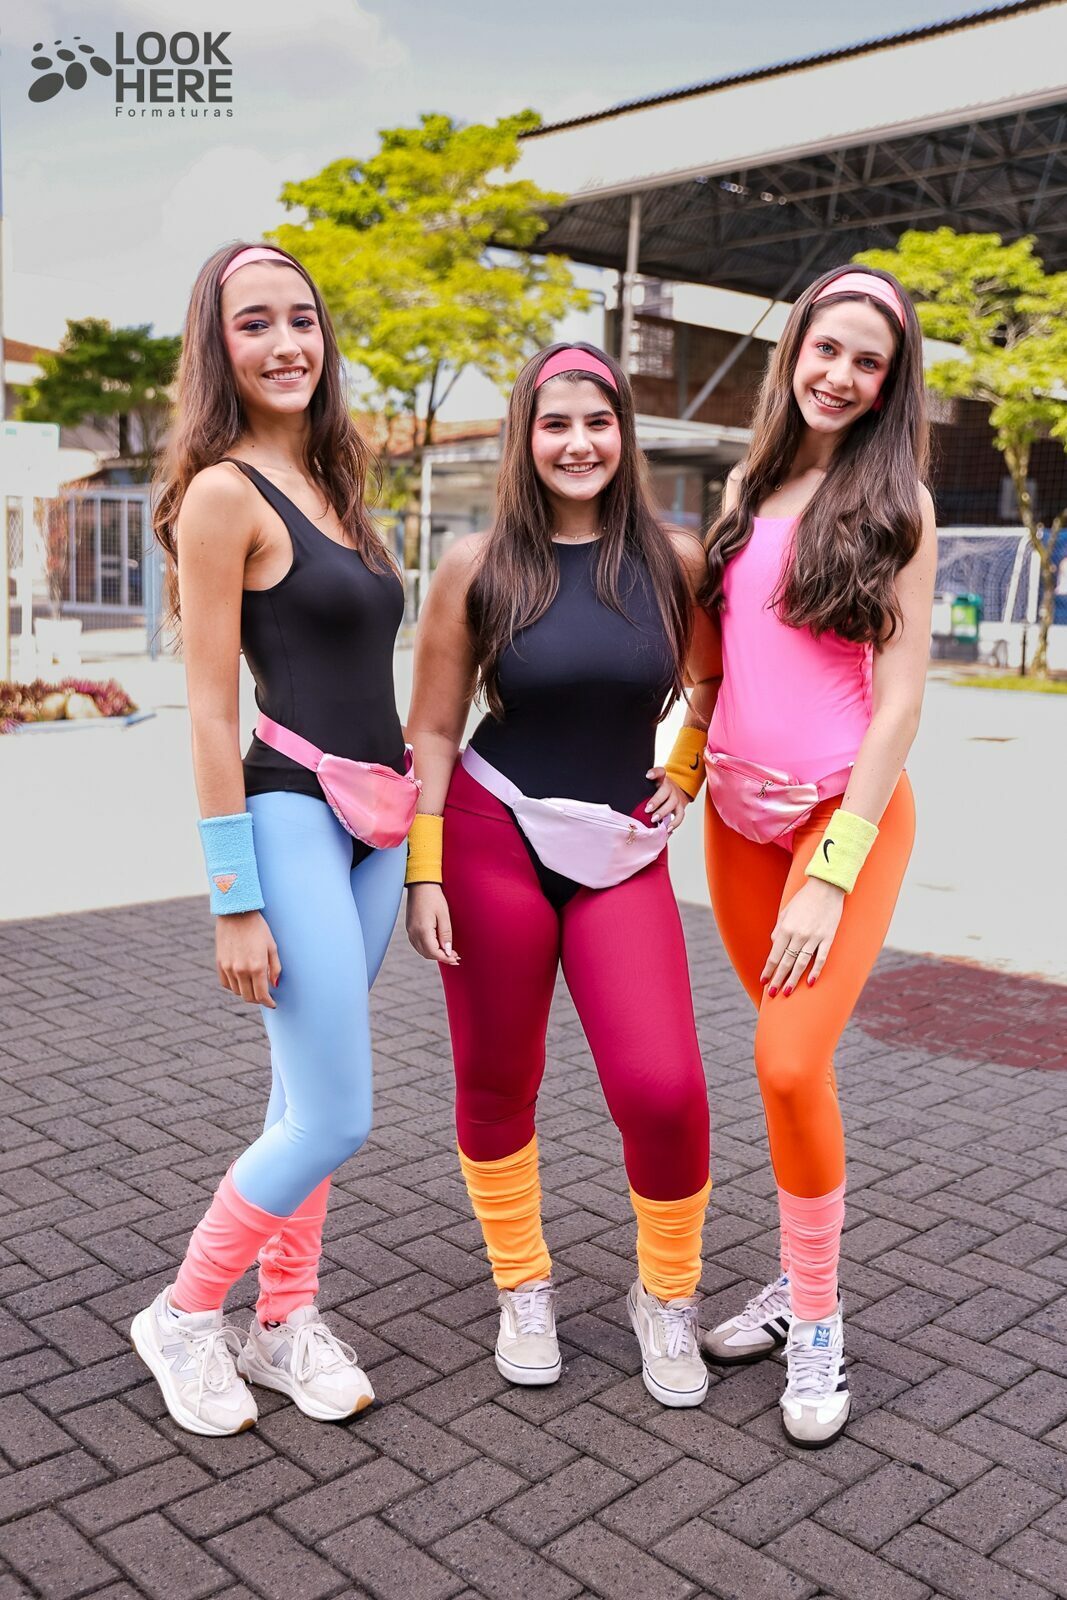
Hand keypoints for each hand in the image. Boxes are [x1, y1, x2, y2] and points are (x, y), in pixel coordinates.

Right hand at [216, 910, 280, 1006]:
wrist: (236, 913)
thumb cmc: (258, 928)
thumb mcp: (272, 946)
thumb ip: (275, 968)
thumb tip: (275, 985)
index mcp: (257, 966)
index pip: (262, 995)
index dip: (268, 1003)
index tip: (272, 1004)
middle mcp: (241, 970)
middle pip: (249, 997)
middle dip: (258, 1000)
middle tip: (264, 996)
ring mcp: (229, 968)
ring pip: (237, 992)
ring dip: (246, 993)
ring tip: (254, 986)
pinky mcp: (220, 964)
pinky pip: (226, 984)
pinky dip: (234, 986)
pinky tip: (241, 981)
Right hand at [406, 883, 459, 964]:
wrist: (420, 884)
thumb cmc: (434, 897)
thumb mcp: (444, 915)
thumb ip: (445, 934)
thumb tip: (448, 951)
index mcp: (422, 930)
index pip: (433, 952)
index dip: (445, 958)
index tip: (456, 959)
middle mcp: (413, 933)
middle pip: (427, 954)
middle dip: (441, 957)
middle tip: (455, 957)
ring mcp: (410, 931)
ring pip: (422, 950)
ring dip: (435, 954)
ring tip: (448, 952)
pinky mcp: (410, 928)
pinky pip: (418, 944)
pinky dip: (428, 948)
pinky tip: (437, 946)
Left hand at [644, 768, 690, 829]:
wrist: (676, 792)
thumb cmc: (658, 790)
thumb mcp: (651, 785)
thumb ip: (643, 789)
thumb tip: (626, 801)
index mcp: (661, 779)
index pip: (660, 772)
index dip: (655, 773)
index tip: (648, 775)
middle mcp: (670, 787)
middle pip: (665, 791)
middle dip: (656, 800)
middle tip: (647, 809)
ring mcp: (676, 797)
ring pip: (672, 803)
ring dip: (663, 812)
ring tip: (654, 819)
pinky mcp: (681, 807)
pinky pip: (680, 815)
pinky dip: (675, 823)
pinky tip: (667, 828)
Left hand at [761, 878, 844, 996]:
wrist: (826, 887)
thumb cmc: (804, 899)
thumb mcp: (786, 912)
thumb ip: (779, 929)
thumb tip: (774, 945)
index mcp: (786, 928)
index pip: (775, 955)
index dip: (768, 969)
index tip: (763, 981)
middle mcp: (798, 935)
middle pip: (786, 962)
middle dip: (777, 979)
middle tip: (772, 994)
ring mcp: (814, 937)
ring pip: (801, 963)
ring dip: (793, 979)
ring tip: (786, 992)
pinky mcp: (828, 938)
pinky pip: (820, 958)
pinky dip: (815, 971)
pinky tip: (809, 983)